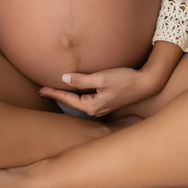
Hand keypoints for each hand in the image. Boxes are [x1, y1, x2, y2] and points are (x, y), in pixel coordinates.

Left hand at [39, 67, 160, 116]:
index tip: (41, 89)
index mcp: (92, 106)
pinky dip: (78, 94)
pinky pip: (87, 99)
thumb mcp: (102, 78)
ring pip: (79, 102)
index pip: (68, 99)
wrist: (146, 84)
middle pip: (72, 103)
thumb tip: (64, 78)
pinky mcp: (107, 102)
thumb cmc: (125, 80)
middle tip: (43, 90)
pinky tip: (75, 91)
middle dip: (58, 97)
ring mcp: (102, 107)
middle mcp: (96, 109)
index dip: (54, 93)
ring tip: (55, 91)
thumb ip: (82, 79)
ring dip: (67, 96)